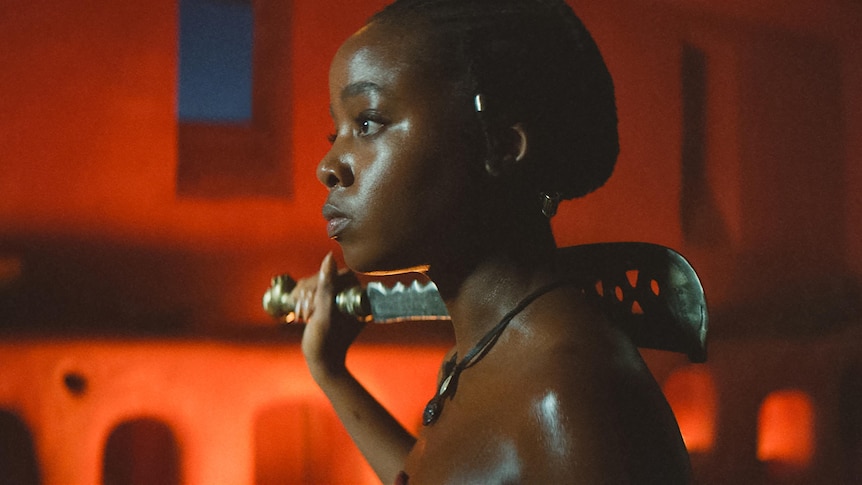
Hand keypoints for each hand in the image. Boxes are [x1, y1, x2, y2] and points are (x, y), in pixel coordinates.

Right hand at [291, 252, 366, 381]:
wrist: (322, 364)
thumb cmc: (324, 343)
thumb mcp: (323, 314)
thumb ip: (326, 286)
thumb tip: (329, 257)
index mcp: (359, 298)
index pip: (342, 274)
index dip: (324, 283)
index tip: (314, 299)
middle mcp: (353, 297)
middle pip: (328, 276)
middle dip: (312, 291)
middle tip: (306, 311)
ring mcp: (340, 300)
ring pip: (319, 282)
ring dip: (305, 295)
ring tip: (302, 314)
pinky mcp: (329, 304)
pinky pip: (314, 289)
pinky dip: (303, 298)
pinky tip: (300, 310)